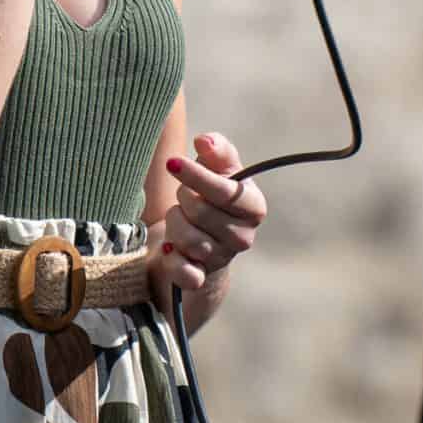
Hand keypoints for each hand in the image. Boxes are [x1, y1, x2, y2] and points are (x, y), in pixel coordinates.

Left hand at [152, 131, 269, 293]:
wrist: (199, 239)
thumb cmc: (209, 196)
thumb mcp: (216, 169)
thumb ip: (216, 151)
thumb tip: (205, 142)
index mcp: (253, 207)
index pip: (225, 191)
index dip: (197, 176)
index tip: (173, 162)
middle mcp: (244, 237)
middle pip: (200, 212)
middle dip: (183, 199)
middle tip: (184, 197)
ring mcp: (223, 260)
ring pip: (187, 238)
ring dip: (174, 223)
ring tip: (179, 218)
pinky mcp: (202, 280)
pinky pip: (184, 272)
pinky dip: (171, 258)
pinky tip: (169, 248)